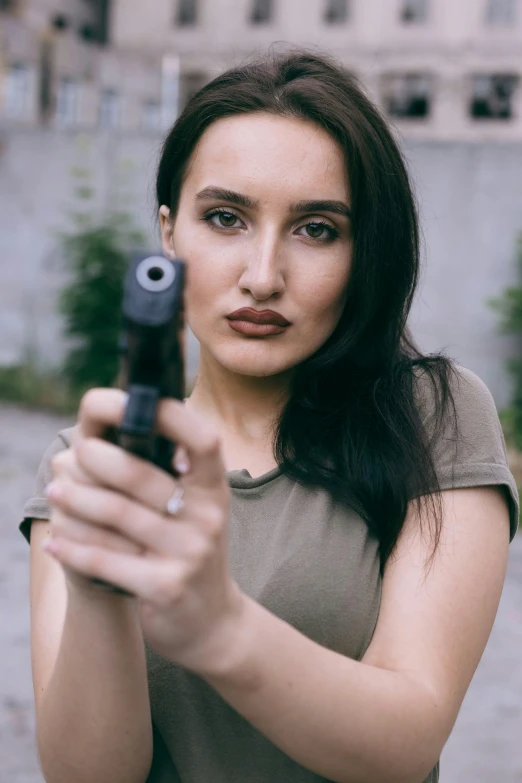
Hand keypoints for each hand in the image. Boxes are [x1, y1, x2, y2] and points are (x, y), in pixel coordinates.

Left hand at [44, 388, 245, 673]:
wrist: (214, 621)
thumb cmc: (192, 550)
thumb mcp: (198, 508)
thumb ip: (172, 471)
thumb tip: (122, 425)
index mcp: (214, 488)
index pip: (203, 440)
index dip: (171, 416)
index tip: (132, 402)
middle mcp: (207, 515)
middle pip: (141, 474)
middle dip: (97, 459)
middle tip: (72, 454)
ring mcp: (188, 552)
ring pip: (116, 514)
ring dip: (76, 500)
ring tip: (55, 492)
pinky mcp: (165, 586)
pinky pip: (105, 559)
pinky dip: (73, 548)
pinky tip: (56, 541)